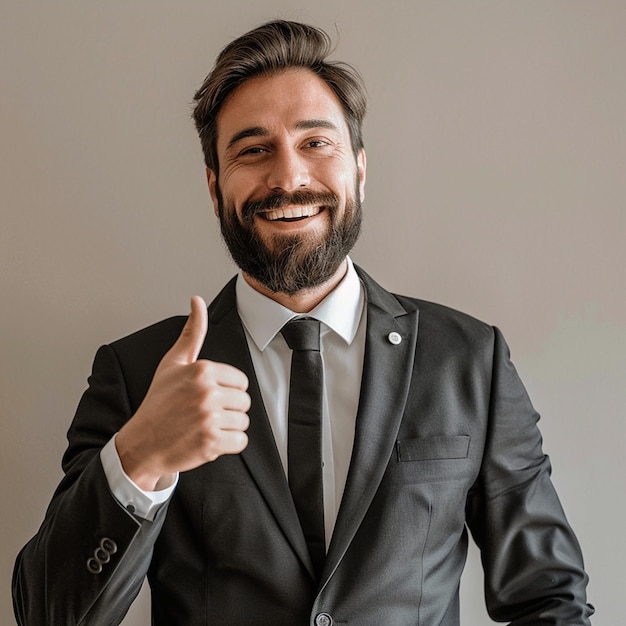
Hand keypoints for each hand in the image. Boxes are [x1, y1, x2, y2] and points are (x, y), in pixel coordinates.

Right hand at [115, 296, 249, 490]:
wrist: (142, 443)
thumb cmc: (158, 403)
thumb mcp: (173, 363)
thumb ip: (192, 333)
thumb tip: (197, 301)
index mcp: (202, 370)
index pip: (241, 381)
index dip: (227, 390)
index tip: (208, 396)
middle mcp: (207, 392)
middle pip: (245, 402)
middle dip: (229, 409)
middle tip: (205, 413)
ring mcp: (209, 418)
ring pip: (243, 422)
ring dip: (228, 428)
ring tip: (205, 426)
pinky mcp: (211, 442)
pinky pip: (240, 442)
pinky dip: (228, 445)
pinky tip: (209, 440)